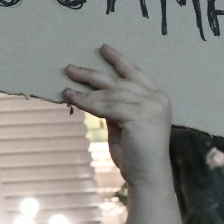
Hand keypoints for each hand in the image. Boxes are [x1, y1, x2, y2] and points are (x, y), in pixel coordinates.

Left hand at [61, 45, 171, 188]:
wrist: (147, 175)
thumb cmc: (136, 153)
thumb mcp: (125, 124)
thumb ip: (116, 108)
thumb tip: (95, 95)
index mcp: (158, 98)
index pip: (135, 73)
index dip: (119, 60)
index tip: (103, 48)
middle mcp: (157, 98)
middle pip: (118, 81)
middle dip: (92, 74)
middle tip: (70, 68)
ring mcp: (150, 106)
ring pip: (109, 94)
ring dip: (84, 91)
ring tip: (66, 89)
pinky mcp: (138, 116)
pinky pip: (105, 106)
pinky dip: (86, 102)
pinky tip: (72, 98)